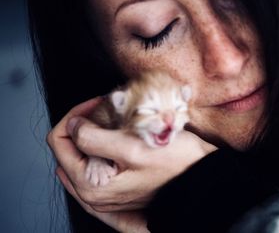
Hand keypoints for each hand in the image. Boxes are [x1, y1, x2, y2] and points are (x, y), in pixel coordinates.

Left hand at [47, 97, 217, 231]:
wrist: (202, 177)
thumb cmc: (175, 164)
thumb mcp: (131, 147)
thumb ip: (93, 138)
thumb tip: (74, 125)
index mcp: (90, 184)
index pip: (59, 141)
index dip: (76, 116)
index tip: (96, 103)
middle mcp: (93, 191)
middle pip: (70, 147)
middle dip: (87, 123)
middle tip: (110, 110)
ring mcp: (105, 190)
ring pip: (84, 152)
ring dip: (97, 132)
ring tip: (118, 120)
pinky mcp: (117, 185)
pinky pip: (97, 160)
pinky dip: (105, 143)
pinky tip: (122, 134)